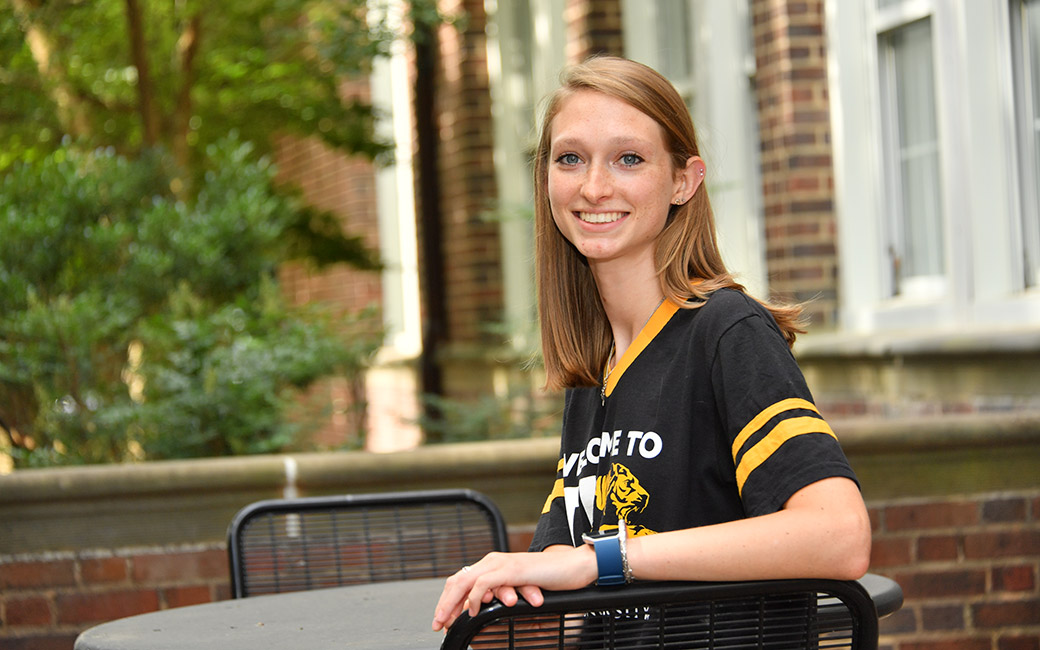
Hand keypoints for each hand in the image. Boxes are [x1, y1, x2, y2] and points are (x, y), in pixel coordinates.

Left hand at [431, 546, 596, 631]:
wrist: (571, 566)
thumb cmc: (548, 578)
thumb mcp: (517, 588)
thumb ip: (500, 593)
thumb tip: (482, 608)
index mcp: (492, 564)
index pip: (460, 580)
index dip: (447, 599)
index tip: (442, 619)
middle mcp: (492, 561)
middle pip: (457, 581)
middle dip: (444, 604)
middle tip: (438, 623)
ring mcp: (501, 564)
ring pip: (465, 582)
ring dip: (453, 604)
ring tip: (449, 621)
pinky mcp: (511, 570)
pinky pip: (484, 584)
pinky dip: (474, 599)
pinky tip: (473, 612)